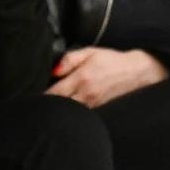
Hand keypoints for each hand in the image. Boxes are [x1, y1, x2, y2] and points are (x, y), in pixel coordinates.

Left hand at [46, 47, 167, 106]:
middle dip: (48, 107)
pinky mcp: (100, 110)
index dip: (41, 97)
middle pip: (60, 106)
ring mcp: (94, 105)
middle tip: (38, 105)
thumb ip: (69, 59)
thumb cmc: (112, 61)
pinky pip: (82, 116)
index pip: (54, 93)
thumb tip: (53, 70)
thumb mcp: (90, 52)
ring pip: (70, 113)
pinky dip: (73, 115)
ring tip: (52, 109)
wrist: (137, 71)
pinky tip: (67, 113)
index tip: (32, 97)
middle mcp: (87, 94)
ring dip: (60, 112)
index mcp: (81, 79)